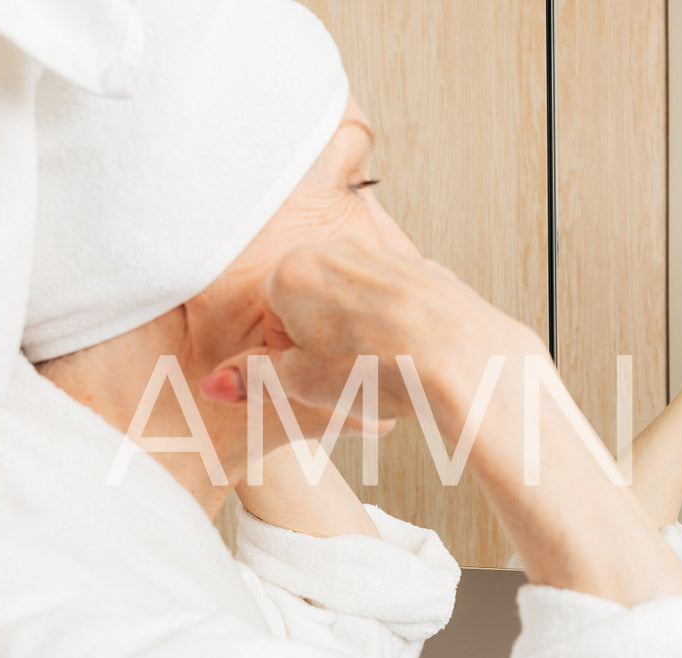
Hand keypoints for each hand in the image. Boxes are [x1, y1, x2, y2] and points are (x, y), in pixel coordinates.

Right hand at [200, 235, 545, 422]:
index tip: (312, 374)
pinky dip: (400, 328)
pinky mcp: (426, 270)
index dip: (292, 356)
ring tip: (384, 367)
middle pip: (315, 303)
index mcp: (294, 269)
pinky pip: (398, 304)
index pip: (273, 316)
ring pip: (357, 303)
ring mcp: (386, 255)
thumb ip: (253, 378)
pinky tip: (414, 355)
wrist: (465, 361)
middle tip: (348, 374)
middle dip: (324, 340)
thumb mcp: (302, 384)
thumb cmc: (380, 370)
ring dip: (361, 335)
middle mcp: (339, 248)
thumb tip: (216, 384)